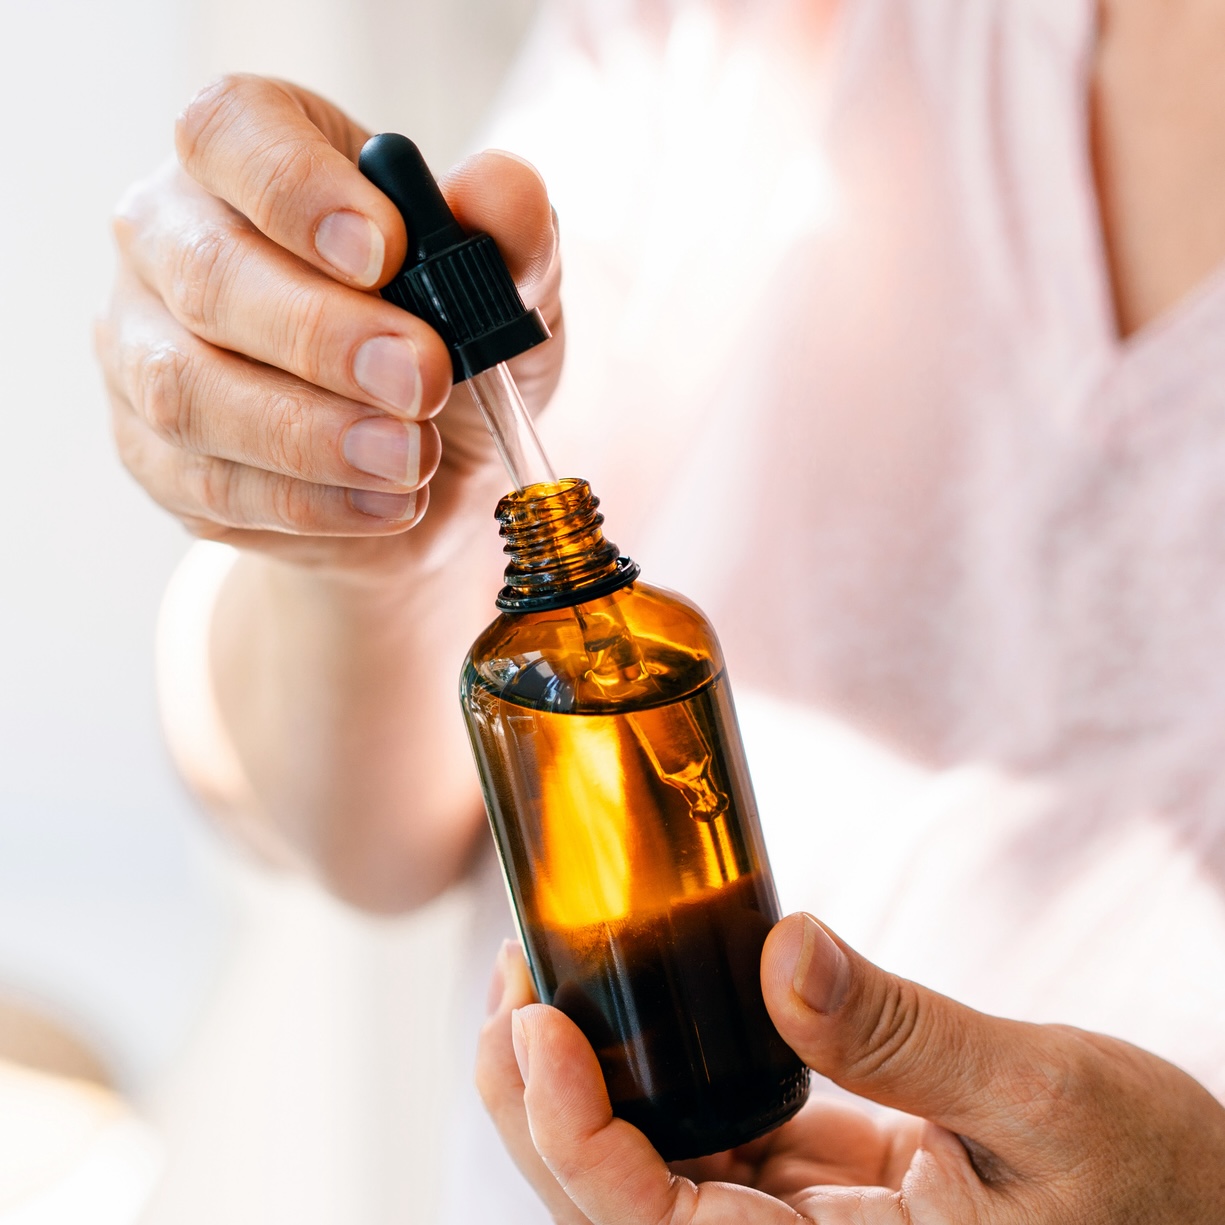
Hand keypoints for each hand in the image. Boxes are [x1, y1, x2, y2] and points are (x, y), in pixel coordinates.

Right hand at [96, 74, 561, 575]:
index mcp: (250, 155)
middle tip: (422, 380)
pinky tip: (389, 503)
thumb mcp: (507, 285)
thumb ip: (510, 234)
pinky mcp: (155, 456)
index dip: (297, 190)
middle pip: (206, 273)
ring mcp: (144, 349)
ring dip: (310, 434)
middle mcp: (172, 239)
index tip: (385, 250)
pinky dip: (311, 503)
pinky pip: (209, 485)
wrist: (432, 463)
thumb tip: (496, 190)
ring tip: (412, 458)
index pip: (230, 132)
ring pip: (187, 390)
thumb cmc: (453, 342)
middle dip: (321, 335)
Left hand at [477, 918, 1224, 1222]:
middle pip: (621, 1201)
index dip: (570, 1133)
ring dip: (595, 1075)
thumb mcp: (1052, 1105)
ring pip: (657, 1167)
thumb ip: (912, 1040)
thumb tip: (786, 950)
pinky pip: (722, 1139)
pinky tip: (650, 997)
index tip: (532, 1021)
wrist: (1206, 1213)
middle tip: (514, 975)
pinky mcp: (826, 1190)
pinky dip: (672, 1070)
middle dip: (544, 1097)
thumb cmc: (1166, 1189)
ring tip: (553, 970)